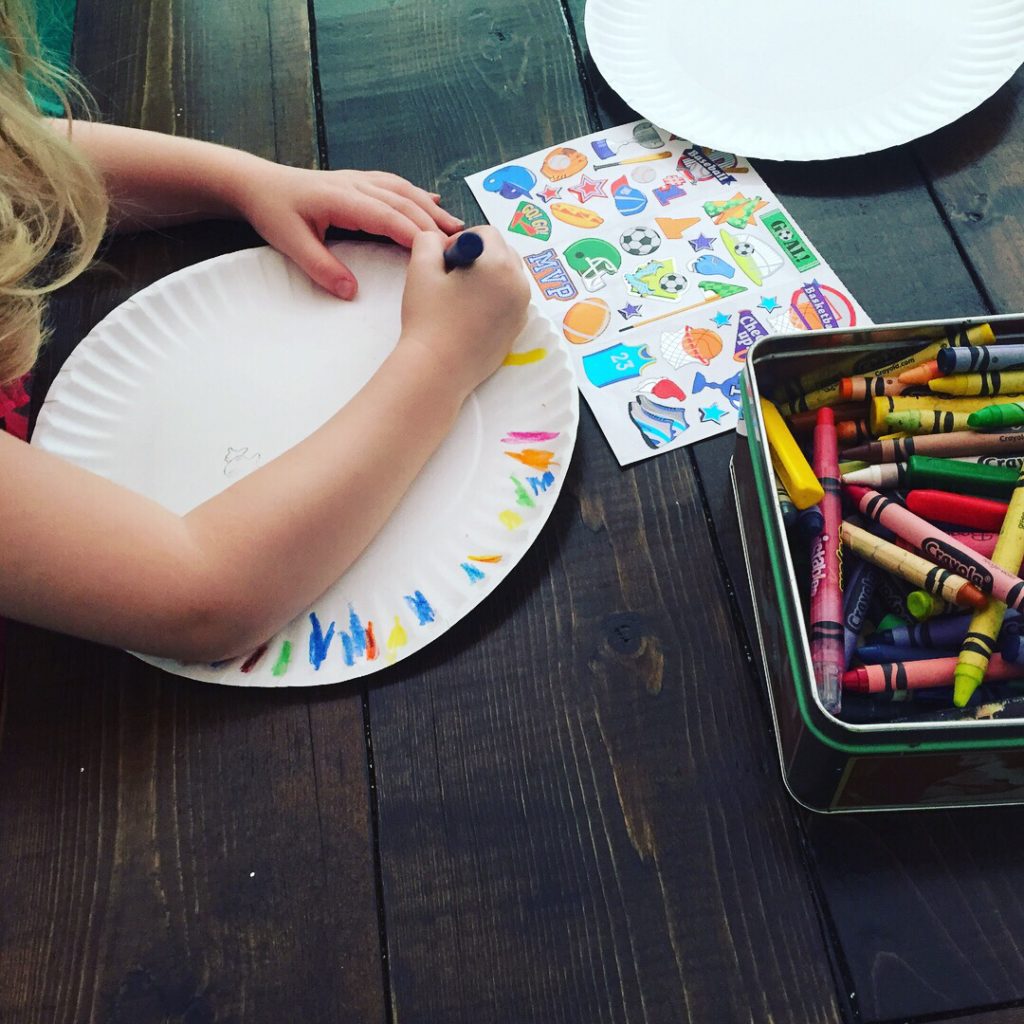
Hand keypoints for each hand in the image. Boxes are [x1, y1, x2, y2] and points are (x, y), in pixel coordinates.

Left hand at [231, 163, 464, 298]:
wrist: (255, 183)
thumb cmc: (272, 212)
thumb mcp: (290, 243)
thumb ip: (321, 268)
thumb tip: (350, 292)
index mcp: (341, 199)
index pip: (388, 217)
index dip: (415, 235)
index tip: (438, 254)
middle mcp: (355, 185)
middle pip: (404, 202)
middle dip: (434, 223)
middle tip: (460, 245)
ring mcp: (358, 180)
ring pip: (404, 191)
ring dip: (432, 208)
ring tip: (456, 227)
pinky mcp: (358, 181)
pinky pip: (395, 185)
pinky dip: (417, 194)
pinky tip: (433, 200)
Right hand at [398, 227, 530, 399]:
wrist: (437, 370)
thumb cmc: (428, 318)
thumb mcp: (421, 268)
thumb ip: (429, 241)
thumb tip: (440, 240)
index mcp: (500, 264)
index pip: (487, 234)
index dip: (462, 240)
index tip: (445, 261)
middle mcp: (519, 284)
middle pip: (504, 253)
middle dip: (480, 257)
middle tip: (453, 278)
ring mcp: (522, 309)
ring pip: (509, 277)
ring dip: (488, 277)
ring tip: (462, 296)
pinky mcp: (518, 329)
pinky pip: (510, 301)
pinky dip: (495, 299)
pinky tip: (471, 315)